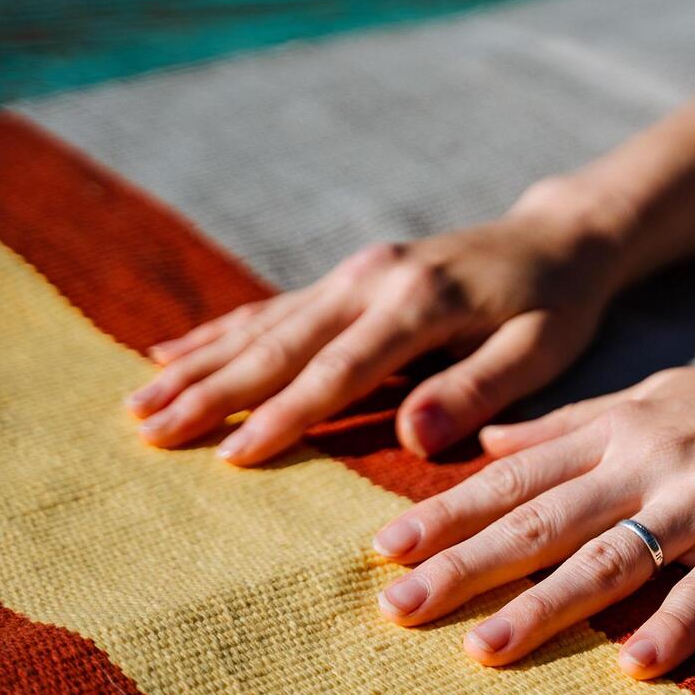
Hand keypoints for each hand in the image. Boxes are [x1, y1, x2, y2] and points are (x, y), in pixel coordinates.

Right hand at [126, 182, 624, 464]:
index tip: (232, 456)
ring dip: (202, 364)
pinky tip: (172, 351)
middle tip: (148, 432)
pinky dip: (222, 331)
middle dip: (214, 390)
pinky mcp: (351, 275)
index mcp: (421, 302)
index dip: (287, 415)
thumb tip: (415, 438)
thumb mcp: (542, 349)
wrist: (556, 238)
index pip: (342, 369)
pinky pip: (275, 307)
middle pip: (283, 343)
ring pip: (266, 324)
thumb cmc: (556, 304)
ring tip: (138, 402)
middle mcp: (375, 279)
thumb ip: (478, 389)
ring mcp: (357, 272)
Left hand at [371, 327, 694, 677]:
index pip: (518, 472)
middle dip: (465, 561)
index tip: (383, 546)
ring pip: (612, 554)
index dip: (449, 510)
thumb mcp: (658, 397)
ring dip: (545, 605)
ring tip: (483, 649)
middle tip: (395, 604)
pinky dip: (677, 626)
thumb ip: (573, 425)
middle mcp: (652, 455)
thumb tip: (490, 444)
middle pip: (545, 515)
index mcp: (622, 425)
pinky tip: (639, 670)